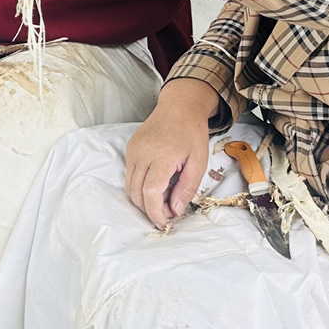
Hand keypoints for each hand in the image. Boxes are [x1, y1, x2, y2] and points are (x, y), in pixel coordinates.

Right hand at [124, 78, 219, 228]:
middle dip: (150, 209)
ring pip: (130, 187)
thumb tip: (174, 210)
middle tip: (168, 211)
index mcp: (162, 156)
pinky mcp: (130, 149)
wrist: (180, 107)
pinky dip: (140, 186)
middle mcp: (142, 154)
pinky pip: (130, 175)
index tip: (164, 222)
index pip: (150, 193)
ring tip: (164, 198)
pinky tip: (157, 183)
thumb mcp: (199, 162)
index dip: (155, 212)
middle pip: (136, 193)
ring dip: (143, 200)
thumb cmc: (192, 133)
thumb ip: (186, 188)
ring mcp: (133, 151)